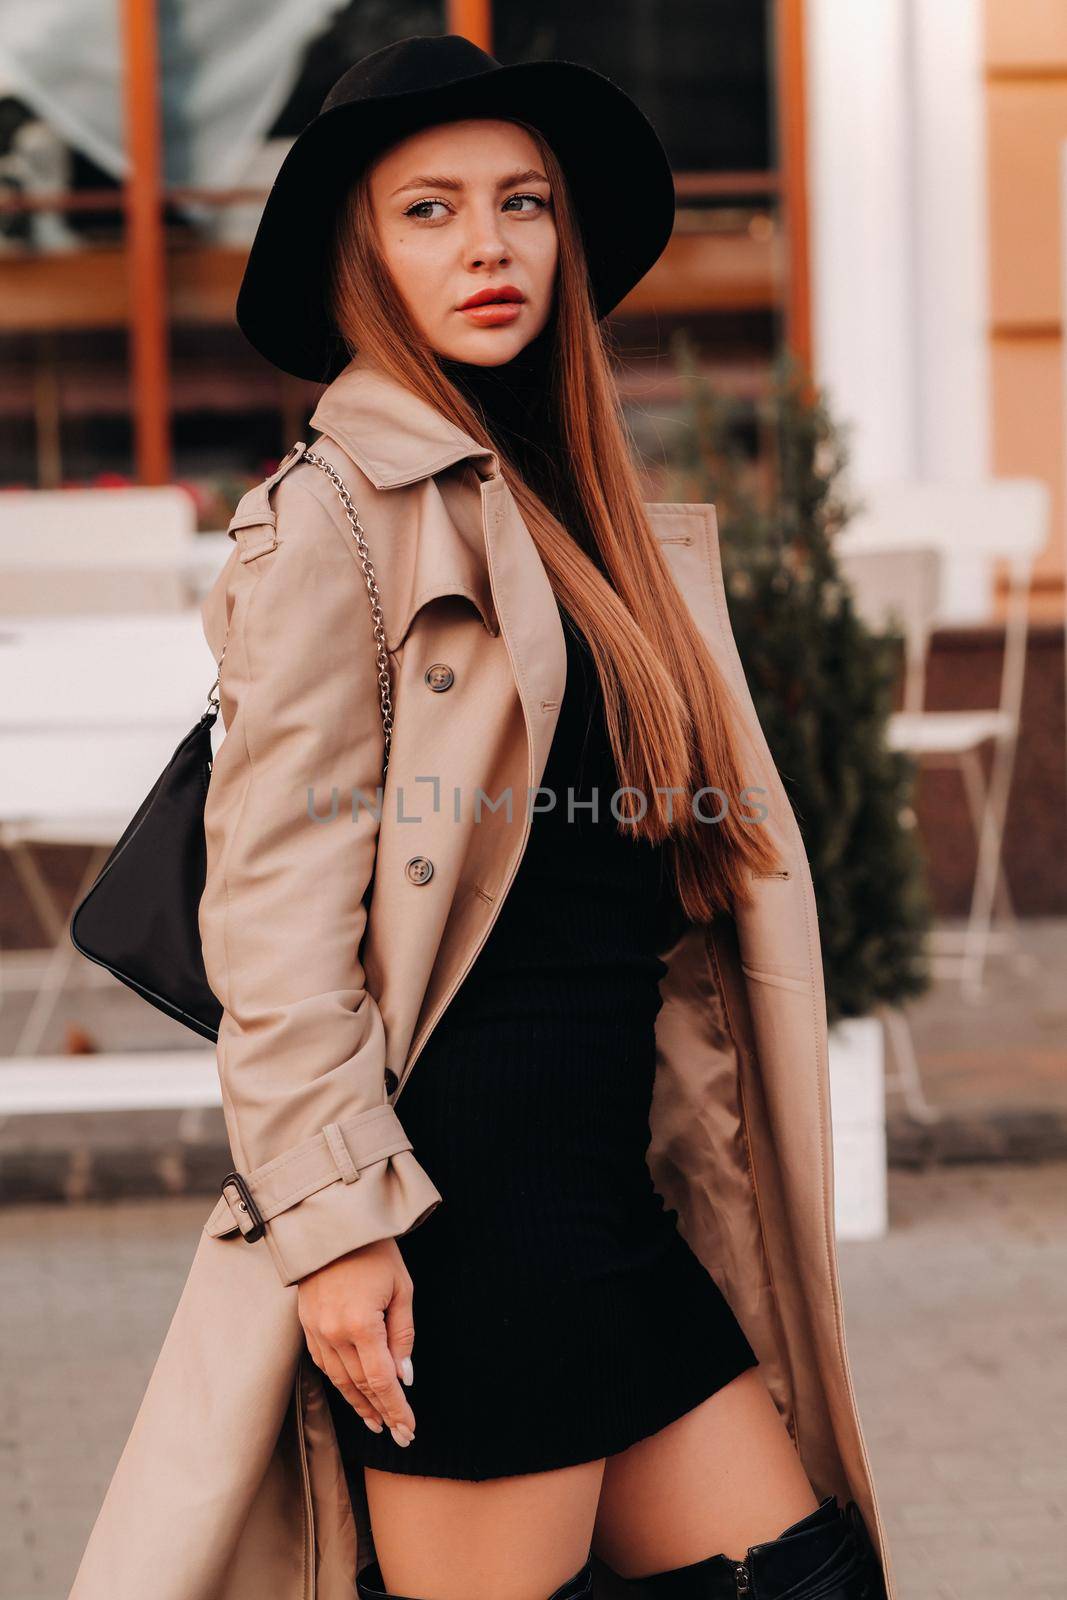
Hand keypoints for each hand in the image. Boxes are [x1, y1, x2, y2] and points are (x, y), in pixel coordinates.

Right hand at [297, 1238, 415, 1445]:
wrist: (332, 1224)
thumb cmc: (373, 1251)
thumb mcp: (401, 1288)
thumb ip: (403, 1334)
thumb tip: (404, 1376)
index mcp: (361, 1324)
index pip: (380, 1380)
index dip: (395, 1408)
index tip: (408, 1429)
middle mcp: (333, 1333)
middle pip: (359, 1385)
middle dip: (381, 1412)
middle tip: (399, 1435)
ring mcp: (316, 1330)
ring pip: (338, 1380)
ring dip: (358, 1403)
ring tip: (376, 1421)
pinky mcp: (306, 1324)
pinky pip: (322, 1363)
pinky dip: (338, 1382)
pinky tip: (351, 1392)